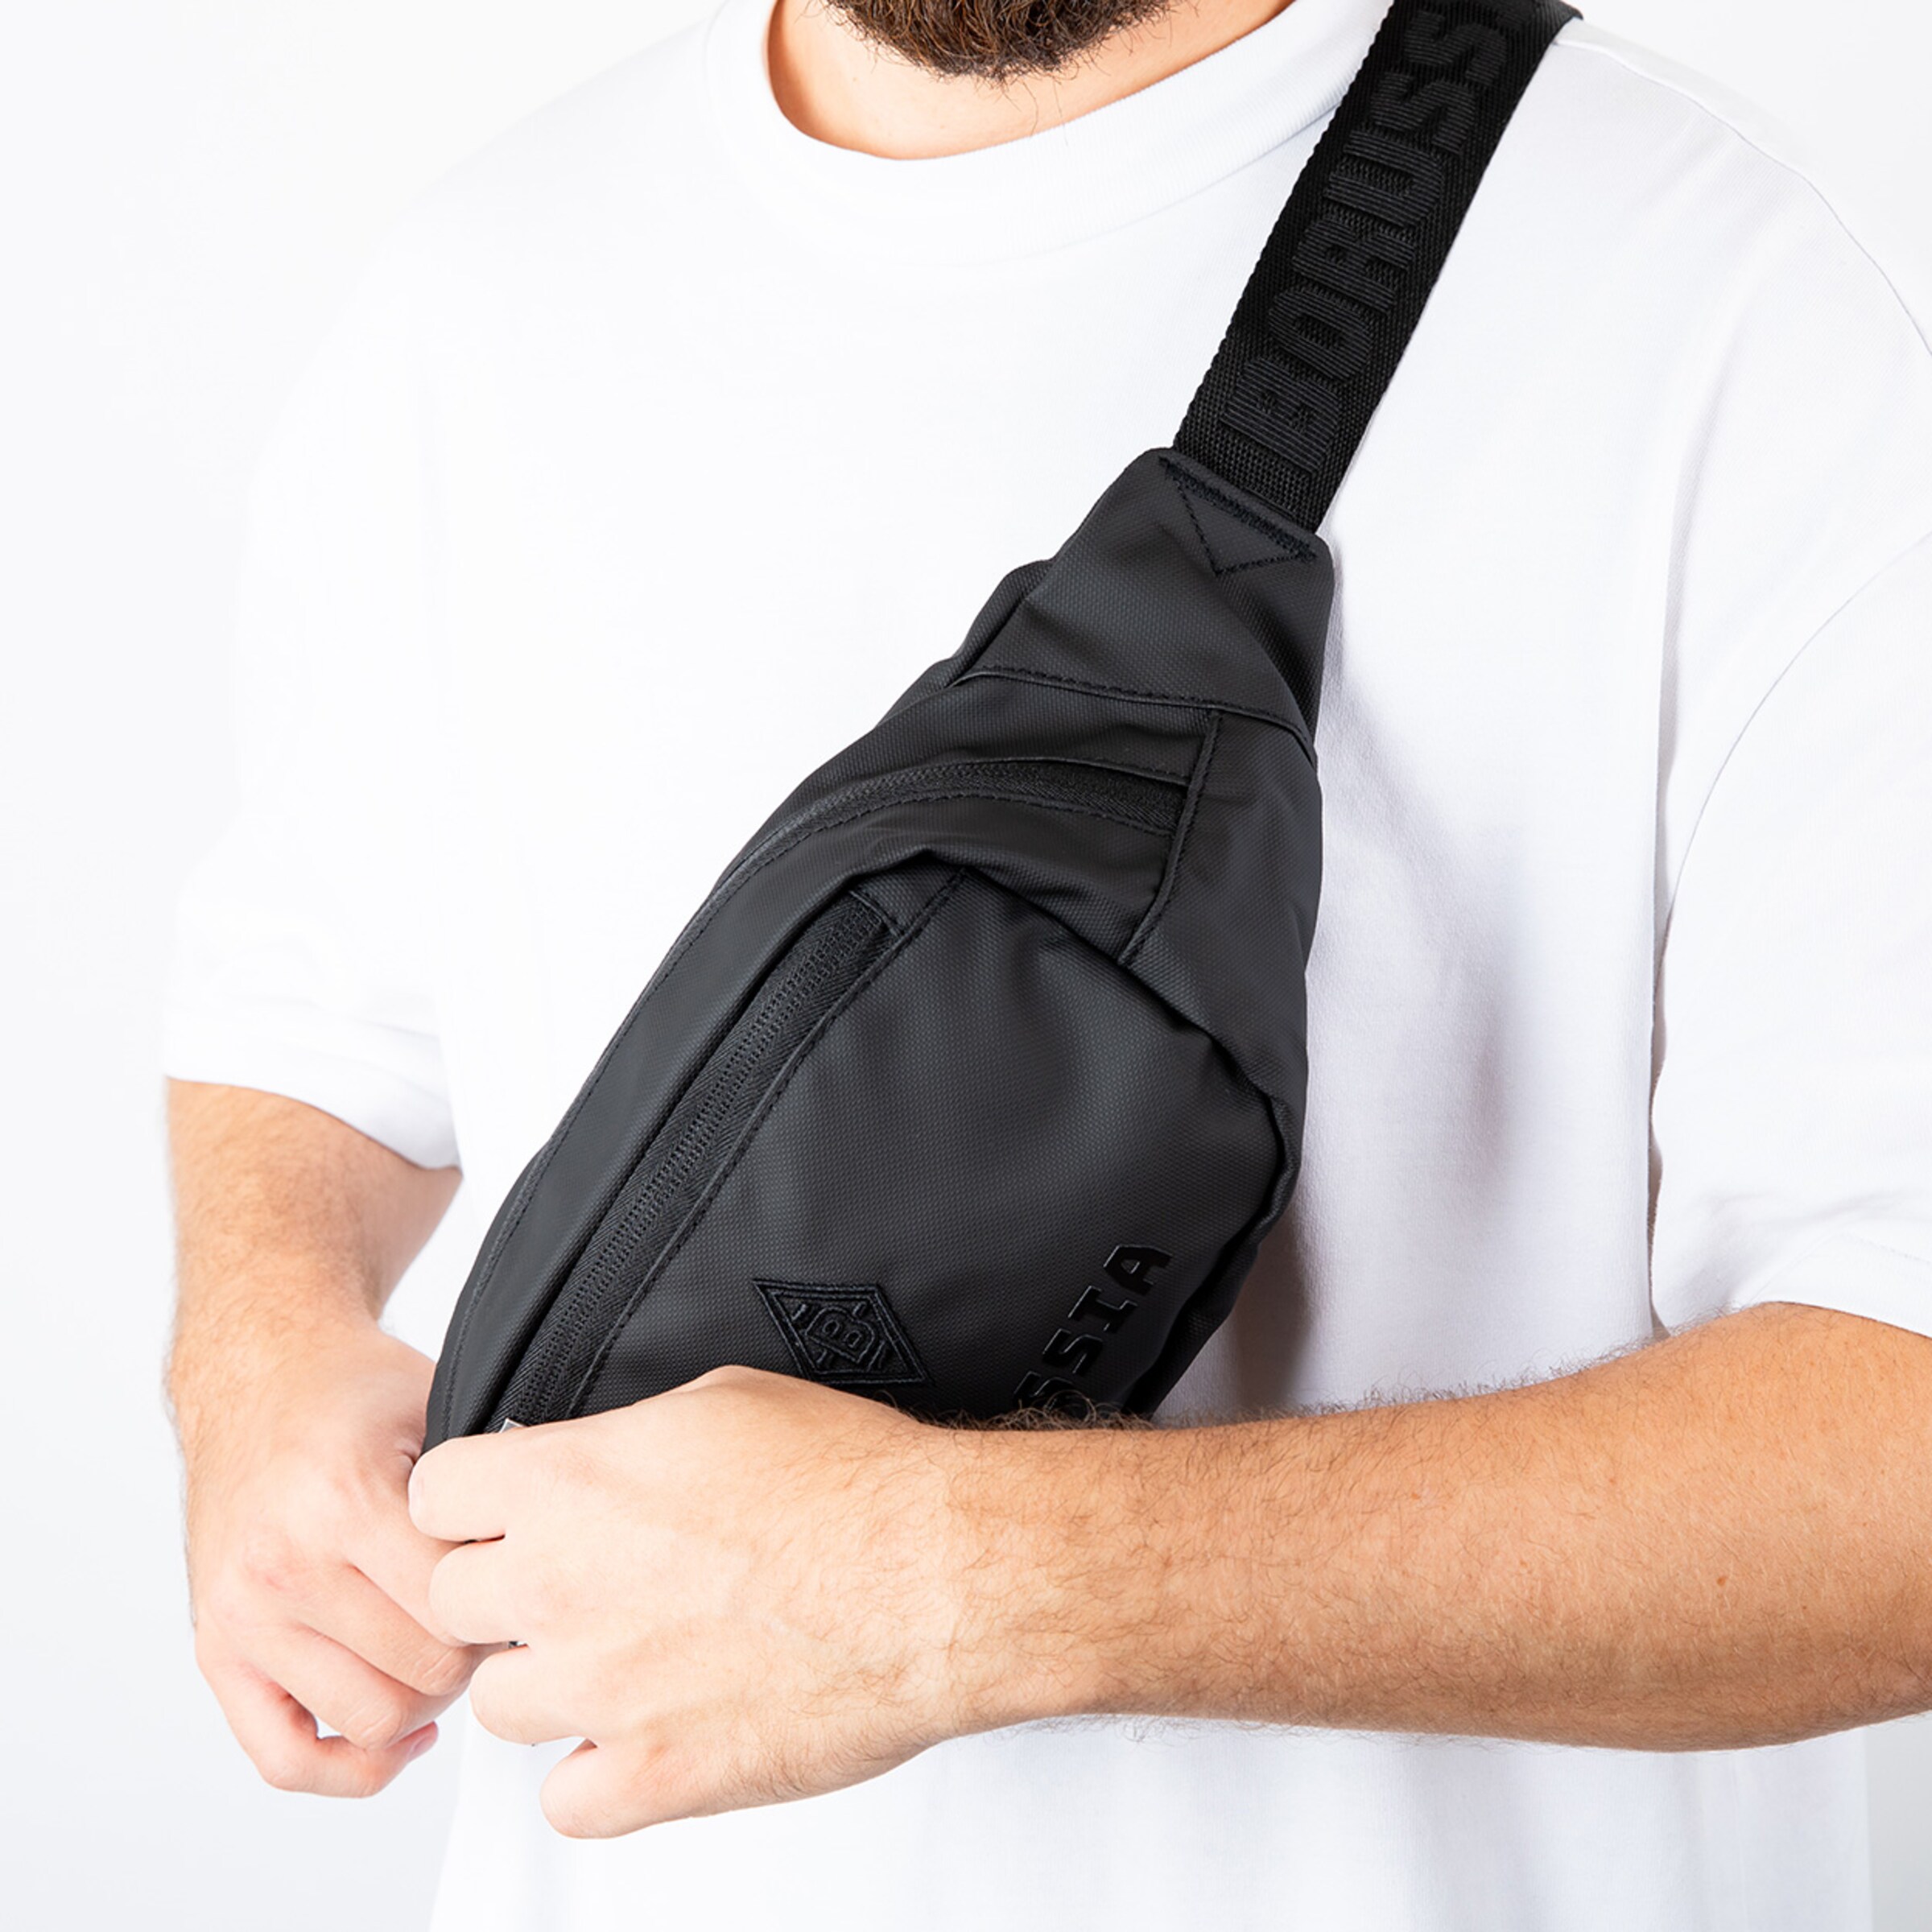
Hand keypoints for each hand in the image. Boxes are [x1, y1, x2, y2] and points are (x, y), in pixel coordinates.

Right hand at [177, 1320, 484, 1795]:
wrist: (255, 1375)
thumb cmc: (348, 1391)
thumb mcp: (435, 1404)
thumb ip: (489, 1478)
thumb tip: (563, 1540)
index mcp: (342, 1499)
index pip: (458, 1603)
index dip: (510, 1599)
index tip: (527, 1580)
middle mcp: (284, 1566)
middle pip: (424, 1669)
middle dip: (477, 1650)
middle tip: (492, 1615)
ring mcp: (244, 1617)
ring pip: (370, 1719)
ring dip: (426, 1698)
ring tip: (445, 1649)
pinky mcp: (217, 1651)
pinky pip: (287, 1758)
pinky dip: (352, 1765)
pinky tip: (402, 1726)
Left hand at [411, 1367, 985, 1837]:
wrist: (936, 1572)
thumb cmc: (853, 1480)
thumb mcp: (722, 1401)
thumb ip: (622, 1441)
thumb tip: (589, 1460)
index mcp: (572, 1481)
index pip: (434, 1495)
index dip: (470, 1503)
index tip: (501, 1512)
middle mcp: (563, 1584)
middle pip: (450, 1603)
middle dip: (504, 1592)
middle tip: (572, 1586)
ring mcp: (600, 1688)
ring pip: (498, 1706)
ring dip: (548, 1683)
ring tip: (620, 1660)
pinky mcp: (652, 1775)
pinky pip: (565, 1802)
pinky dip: (598, 1774)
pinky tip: (647, 1731)